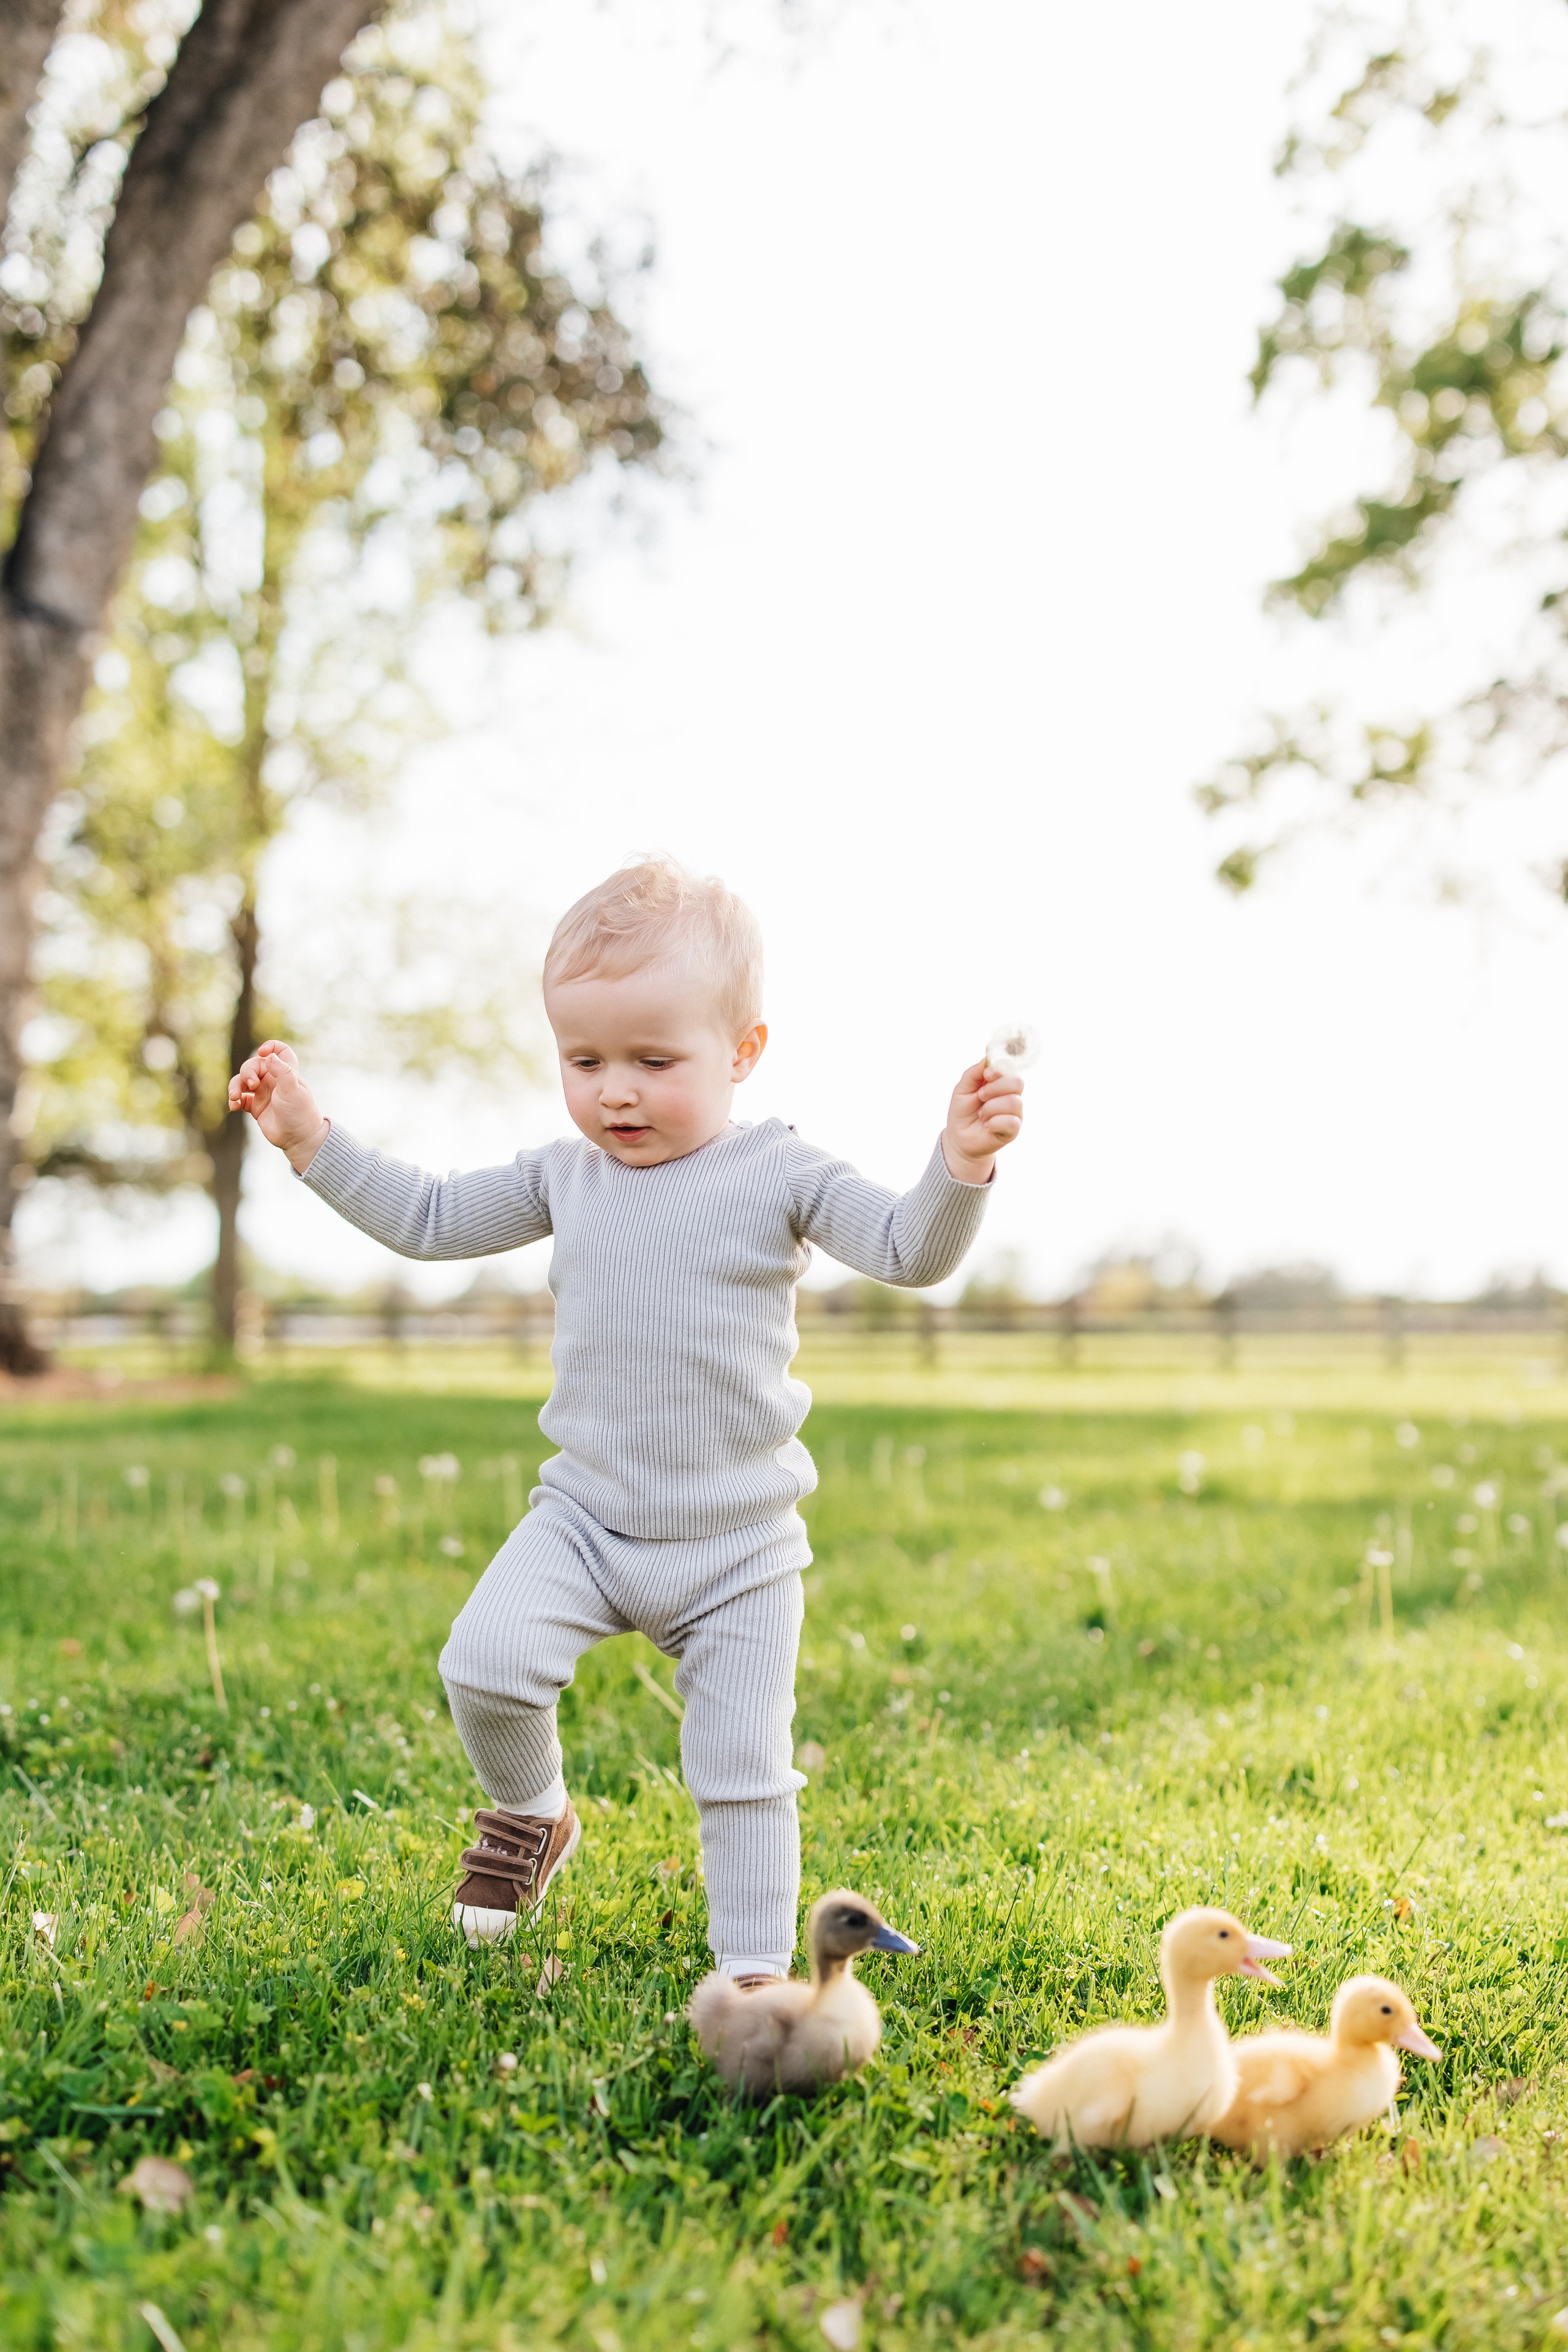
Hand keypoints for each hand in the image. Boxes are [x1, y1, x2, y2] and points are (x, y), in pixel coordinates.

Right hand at [228, 1041, 329, 1170]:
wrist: (299, 1139)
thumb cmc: (299, 1113)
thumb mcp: (292, 1091)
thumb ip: (282, 1072)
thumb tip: (269, 1056)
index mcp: (286, 1072)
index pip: (280, 1051)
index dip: (271, 1047)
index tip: (262, 1053)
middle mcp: (274, 1080)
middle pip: (253, 1065)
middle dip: (247, 1073)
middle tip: (252, 1085)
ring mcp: (264, 1093)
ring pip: (243, 1081)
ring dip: (235, 1086)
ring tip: (235, 1098)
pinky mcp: (256, 1107)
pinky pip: (240, 1098)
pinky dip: (235, 1100)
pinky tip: (234, 1107)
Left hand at [942, 1060, 1022, 1181]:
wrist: (959, 1137)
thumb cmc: (963, 1111)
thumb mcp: (962, 1089)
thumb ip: (974, 1073)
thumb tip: (987, 1060)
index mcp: (1000, 1083)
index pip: (1011, 1069)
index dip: (1000, 1069)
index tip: (986, 1075)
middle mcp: (1011, 1096)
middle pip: (1017, 1082)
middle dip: (995, 1088)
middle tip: (980, 1096)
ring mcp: (1014, 1113)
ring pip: (1014, 1102)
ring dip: (991, 1107)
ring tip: (981, 1114)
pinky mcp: (1013, 1130)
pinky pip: (1011, 1122)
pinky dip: (994, 1122)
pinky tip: (986, 1125)